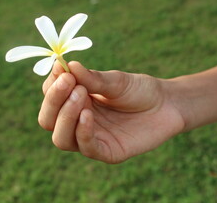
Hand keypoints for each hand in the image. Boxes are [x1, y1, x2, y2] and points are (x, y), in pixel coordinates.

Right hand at [38, 61, 184, 162]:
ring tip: (80, 94)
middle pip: (49, 120)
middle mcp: (79, 121)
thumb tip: (67, 64)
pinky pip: (86, 148)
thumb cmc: (140, 90)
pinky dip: (82, 132)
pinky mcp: (108, 151)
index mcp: (77, 101)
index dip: (52, 84)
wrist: (168, 104)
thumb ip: (92, 78)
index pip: (51, 97)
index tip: (62, 69)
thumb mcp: (116, 81)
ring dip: (65, 116)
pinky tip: (87, 115)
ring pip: (61, 138)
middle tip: (69, 82)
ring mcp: (92, 138)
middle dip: (54, 101)